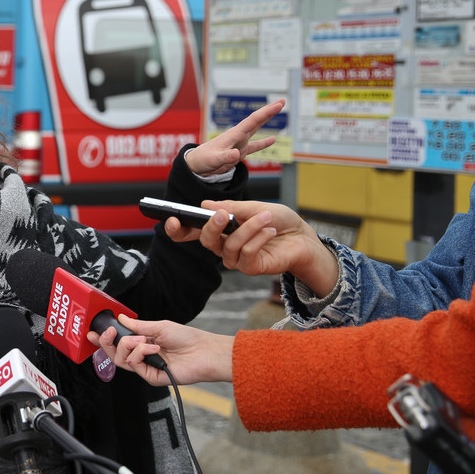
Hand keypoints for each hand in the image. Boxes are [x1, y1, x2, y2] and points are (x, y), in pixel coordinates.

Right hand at [95, 314, 234, 385]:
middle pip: (114, 354)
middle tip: (108, 332)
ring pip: (121, 360)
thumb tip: (121, 318)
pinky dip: (141, 353)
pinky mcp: (151, 377)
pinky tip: (154, 348)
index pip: (118, 343)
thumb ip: (137, 325)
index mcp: (142, 344)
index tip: (92, 332)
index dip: (103, 339)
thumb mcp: (159, 326)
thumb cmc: (187, 338)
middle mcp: (142, 357)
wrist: (203, 352)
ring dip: (128, 346)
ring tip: (144, 340)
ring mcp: (146, 368)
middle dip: (107, 342)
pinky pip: (135, 365)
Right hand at [168, 200, 338, 296]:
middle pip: (206, 240)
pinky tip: (270, 230)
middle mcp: (224, 244)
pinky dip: (258, 238)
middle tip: (222, 214)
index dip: (178, 229)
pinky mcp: (249, 267)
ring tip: (265, 217)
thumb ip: (232, 208)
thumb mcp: (255, 207)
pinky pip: (245, 253)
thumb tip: (205, 206)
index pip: (192, 231)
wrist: (303, 237)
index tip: (171, 219)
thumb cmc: (279, 220)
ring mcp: (236, 258)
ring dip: (247, 229)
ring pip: (228, 245)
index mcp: (221, 228)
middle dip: (211, 227)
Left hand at [184, 99, 283, 176]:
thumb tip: (237, 154)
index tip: (278, 105)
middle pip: (256, 121)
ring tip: (278, 111)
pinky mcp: (239, 152)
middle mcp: (238, 136)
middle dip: (269, 111)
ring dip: (267, 121)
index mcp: (233, 135)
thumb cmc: (202, 160)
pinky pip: (254, 146)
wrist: (196, 165)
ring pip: (256, 129)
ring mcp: (239, 143)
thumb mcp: (213, 159)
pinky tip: (273, 140)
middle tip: (282, 101)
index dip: (266, 112)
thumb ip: (225, 157)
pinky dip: (264, 143)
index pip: (253, 121)